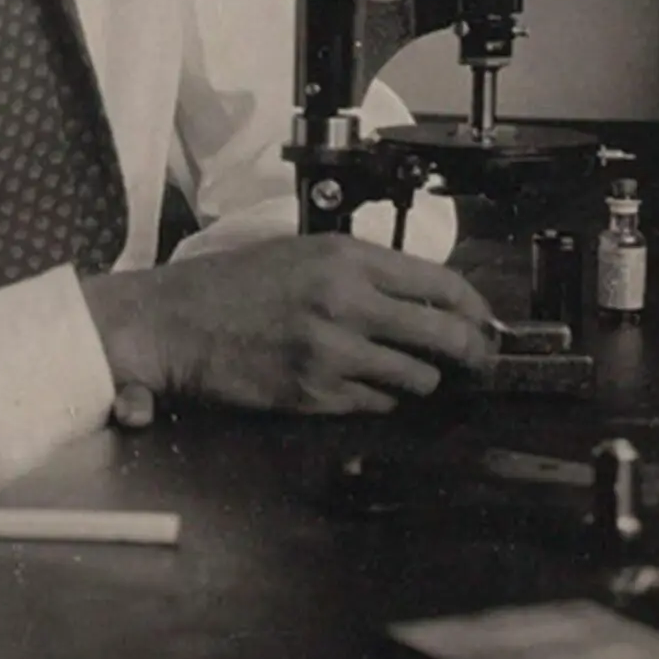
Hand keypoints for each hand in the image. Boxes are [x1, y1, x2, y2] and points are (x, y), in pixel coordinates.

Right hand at [81, 234, 495, 415]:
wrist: (172, 322)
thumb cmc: (230, 285)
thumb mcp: (302, 253)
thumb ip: (362, 272)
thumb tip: (425, 299)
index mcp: (345, 257)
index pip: (442, 284)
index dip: (476, 310)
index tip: (486, 324)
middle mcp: (345, 302)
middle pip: (445, 337)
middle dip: (471, 356)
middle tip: (475, 364)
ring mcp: (331, 352)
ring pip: (416, 379)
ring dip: (419, 381)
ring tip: (403, 373)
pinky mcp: (315, 394)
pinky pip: (376, 405)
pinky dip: (377, 399)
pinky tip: (357, 385)